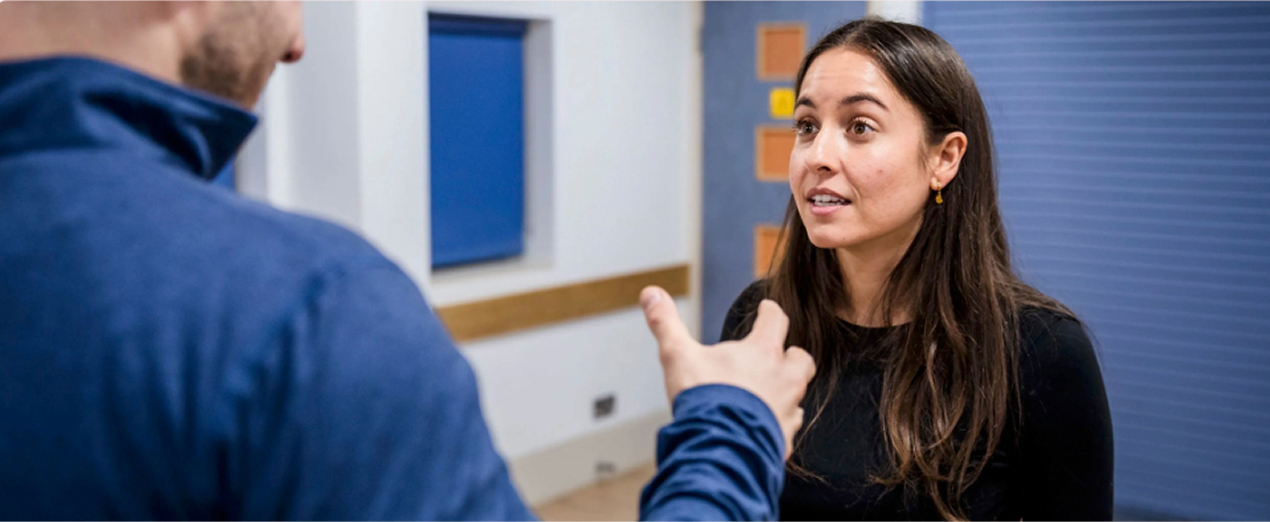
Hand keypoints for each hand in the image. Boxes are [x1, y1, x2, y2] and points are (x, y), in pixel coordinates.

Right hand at [640, 285, 814, 458]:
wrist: (718, 449)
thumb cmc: (703, 399)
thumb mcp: (678, 355)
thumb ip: (666, 323)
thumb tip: (651, 293)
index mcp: (762, 352)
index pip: (775, 320)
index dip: (771, 311)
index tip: (767, 309)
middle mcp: (783, 379)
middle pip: (800, 359)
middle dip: (792, 355)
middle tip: (779, 355)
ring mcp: (787, 410)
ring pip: (798, 395)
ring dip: (787, 391)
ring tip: (769, 394)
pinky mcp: (784, 439)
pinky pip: (789, 428)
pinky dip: (780, 424)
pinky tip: (765, 426)